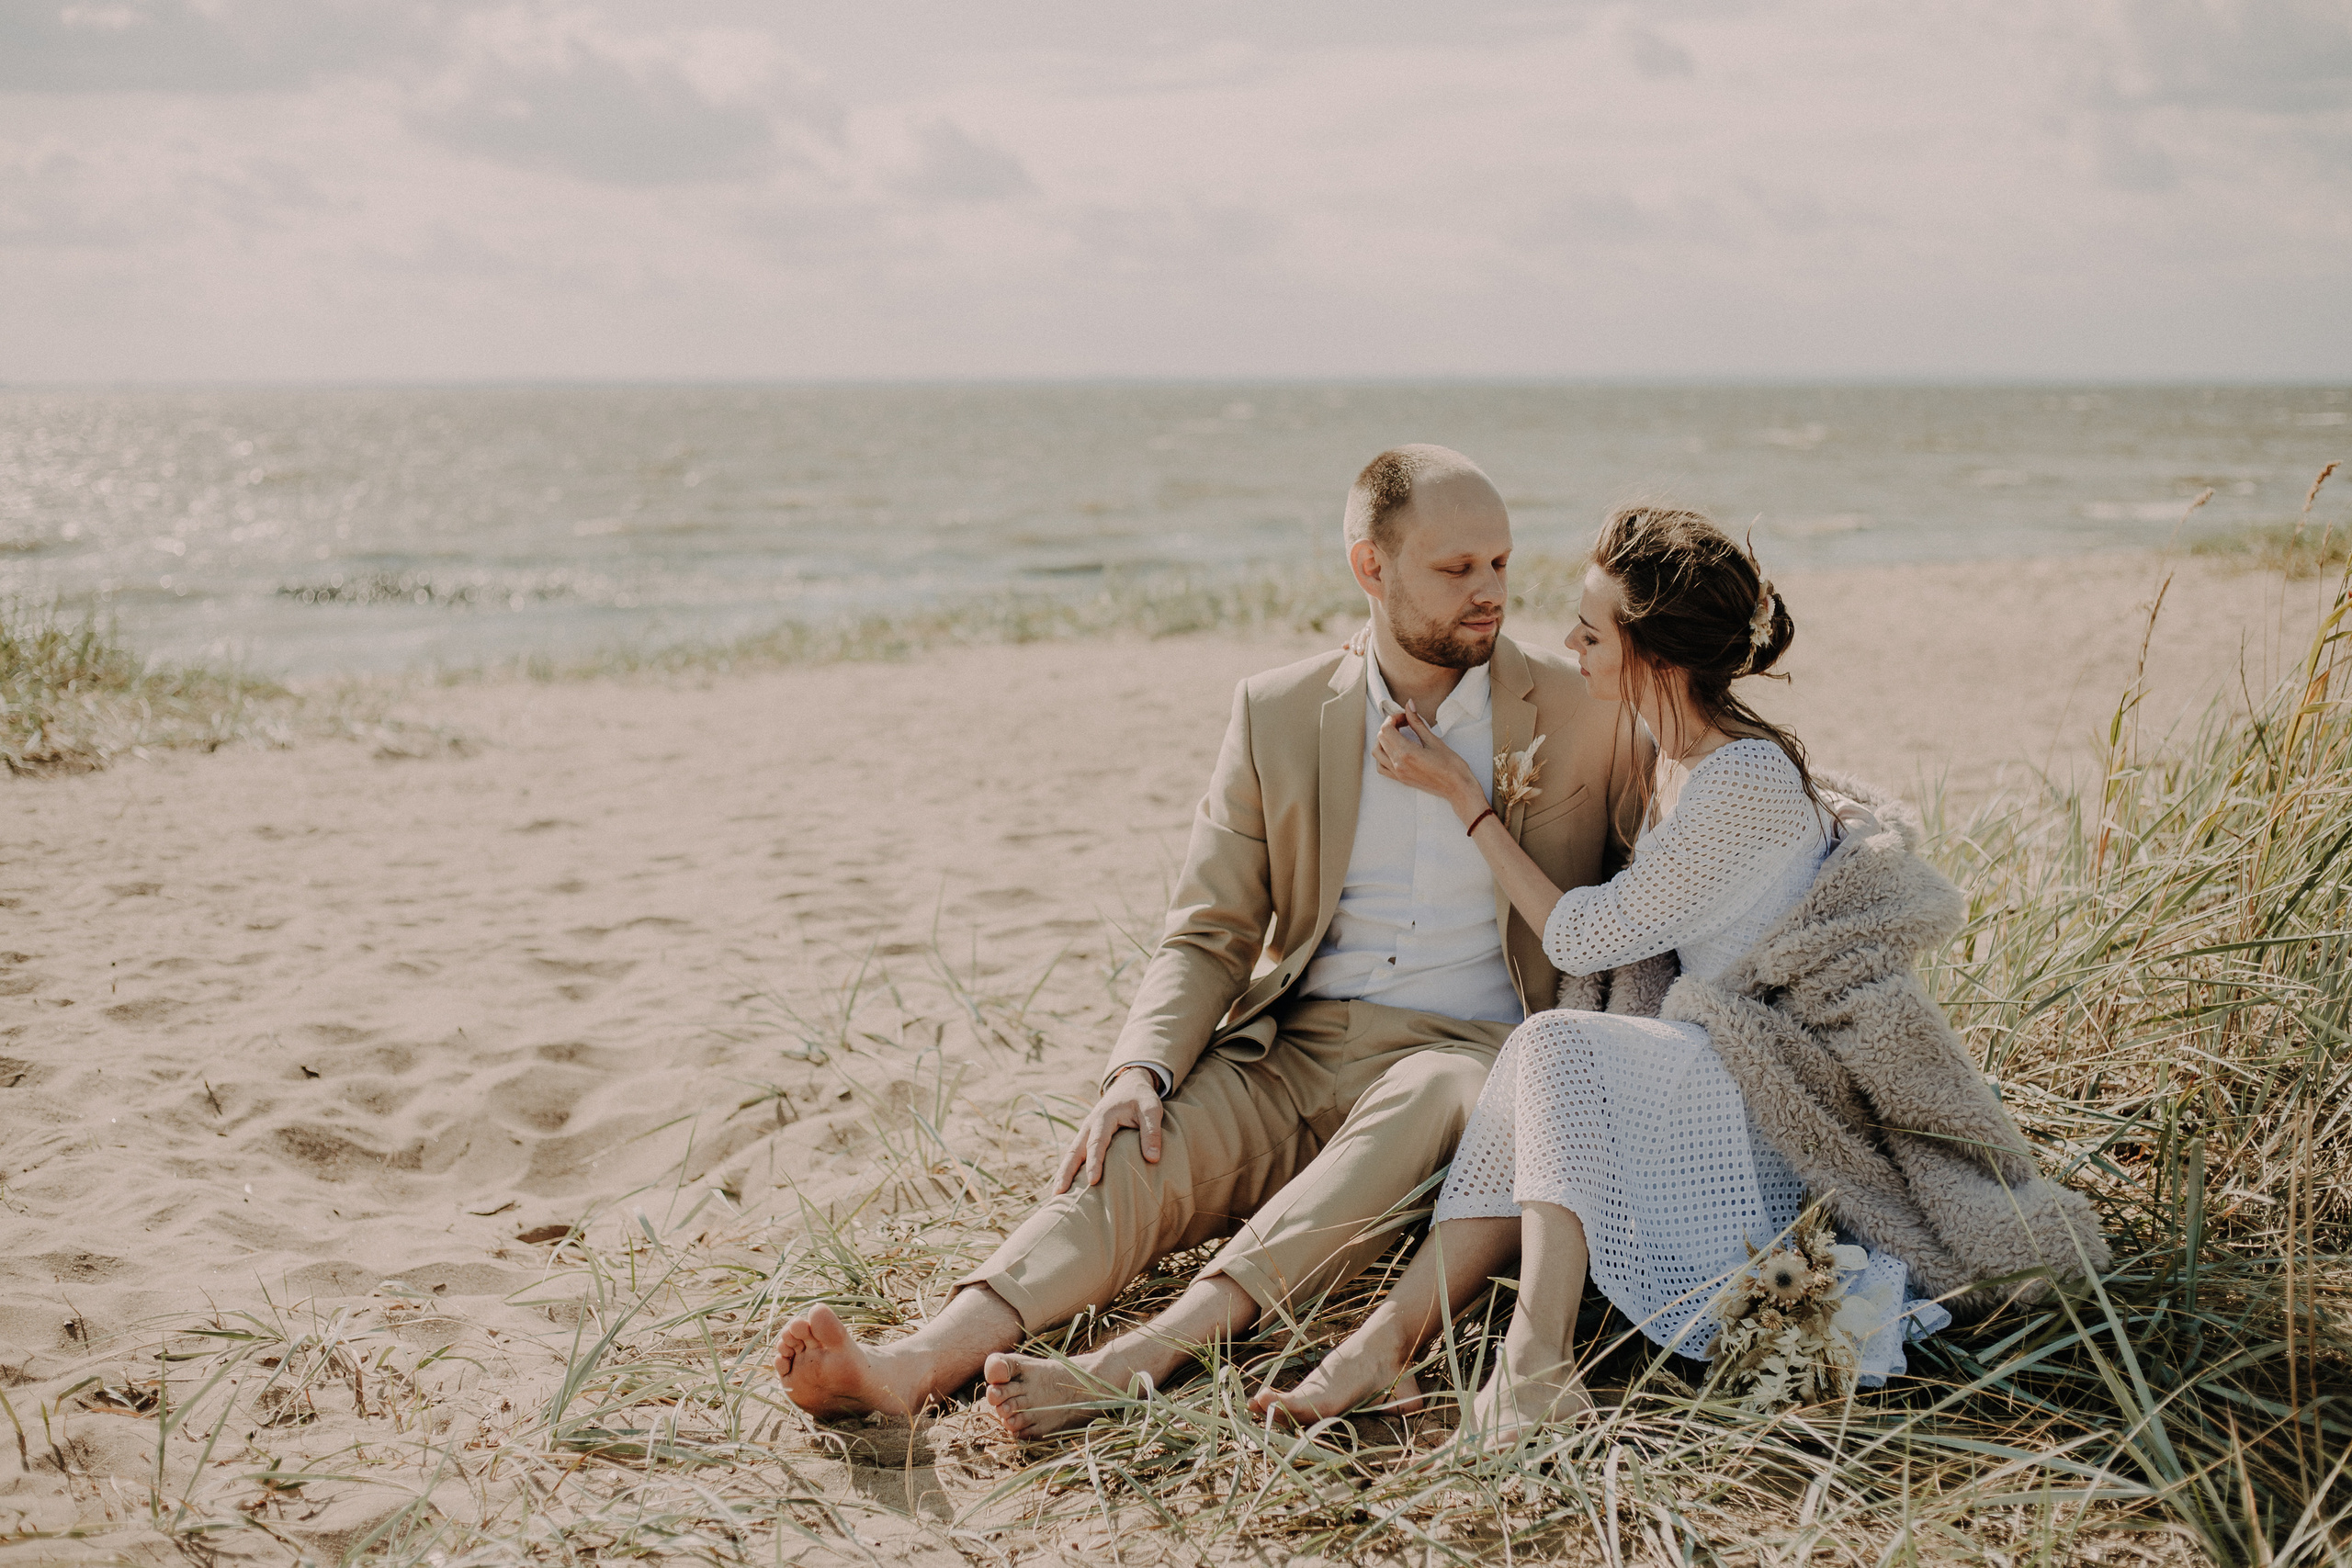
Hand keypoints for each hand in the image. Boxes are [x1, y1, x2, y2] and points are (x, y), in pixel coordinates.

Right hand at [1054, 1067, 1164, 1192]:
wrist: (1129, 1084)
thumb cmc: (1141, 1098)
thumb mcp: (1151, 1108)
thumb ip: (1152, 1132)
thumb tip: (1152, 1159)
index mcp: (1104, 1117)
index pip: (1097, 1142)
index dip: (1094, 1162)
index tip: (1092, 1181)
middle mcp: (1090, 1125)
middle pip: (1074, 1150)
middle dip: (1066, 1172)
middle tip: (1059, 1193)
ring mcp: (1086, 1131)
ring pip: (1071, 1153)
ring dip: (1063, 1173)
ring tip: (1056, 1195)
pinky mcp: (1087, 1136)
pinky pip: (1075, 1153)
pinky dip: (1068, 1169)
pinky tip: (1065, 1186)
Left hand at [1372, 702, 1481, 815]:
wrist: (1457, 787)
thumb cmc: (1451, 765)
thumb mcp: (1434, 740)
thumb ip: (1417, 722)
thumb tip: (1409, 705)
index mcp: (1406, 753)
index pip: (1386, 729)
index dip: (1393, 718)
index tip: (1404, 716)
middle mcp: (1398, 764)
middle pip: (1381, 738)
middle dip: (1389, 726)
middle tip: (1404, 722)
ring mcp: (1398, 773)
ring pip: (1378, 752)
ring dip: (1383, 740)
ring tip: (1397, 734)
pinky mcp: (1400, 779)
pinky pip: (1381, 767)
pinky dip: (1382, 756)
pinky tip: (1394, 750)